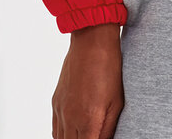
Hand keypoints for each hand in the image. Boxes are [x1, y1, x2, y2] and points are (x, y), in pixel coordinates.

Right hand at [52, 23, 123, 138]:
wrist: (92, 42)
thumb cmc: (109, 69)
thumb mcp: (117, 102)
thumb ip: (109, 129)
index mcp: (88, 120)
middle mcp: (70, 118)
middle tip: (92, 135)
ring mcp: (60, 110)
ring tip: (84, 134)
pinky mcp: (55, 102)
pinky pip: (55, 128)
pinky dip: (62, 135)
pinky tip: (73, 133)